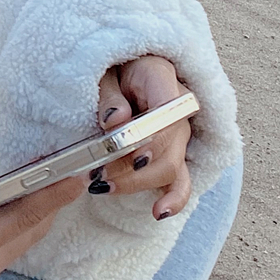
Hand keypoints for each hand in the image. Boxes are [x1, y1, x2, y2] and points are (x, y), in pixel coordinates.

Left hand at [89, 55, 192, 220]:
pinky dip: (174, 198)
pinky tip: (159, 212)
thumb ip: (109, 96)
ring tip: (104, 186)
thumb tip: (115, 121)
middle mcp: (179, 108)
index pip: (167, 112)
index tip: (126, 153)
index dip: (149, 137)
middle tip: (98, 173)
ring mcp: (179, 132)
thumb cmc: (110, 66)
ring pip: (170, 168)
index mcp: (162, 78)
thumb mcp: (102, 72)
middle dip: (132, 168)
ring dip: (137, 183)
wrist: (120, 67)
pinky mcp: (174, 151)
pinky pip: (182, 180)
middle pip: (168, 149)